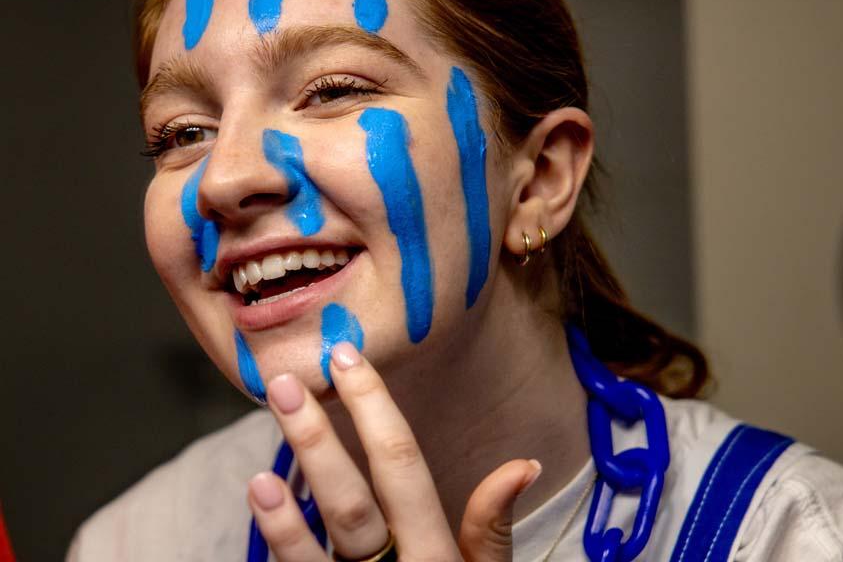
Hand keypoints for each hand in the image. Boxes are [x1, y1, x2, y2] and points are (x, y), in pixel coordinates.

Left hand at [247, 341, 542, 560]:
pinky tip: (261, 505)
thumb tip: (522, 465)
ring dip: (286, 514)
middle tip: (285, 386)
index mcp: (437, 553)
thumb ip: (492, 529)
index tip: (345, 359)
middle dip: (319, 442)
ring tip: (260, 469)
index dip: (374, 408)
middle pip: (353, 505)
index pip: (403, 466)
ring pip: (317, 556)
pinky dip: (279, 549)